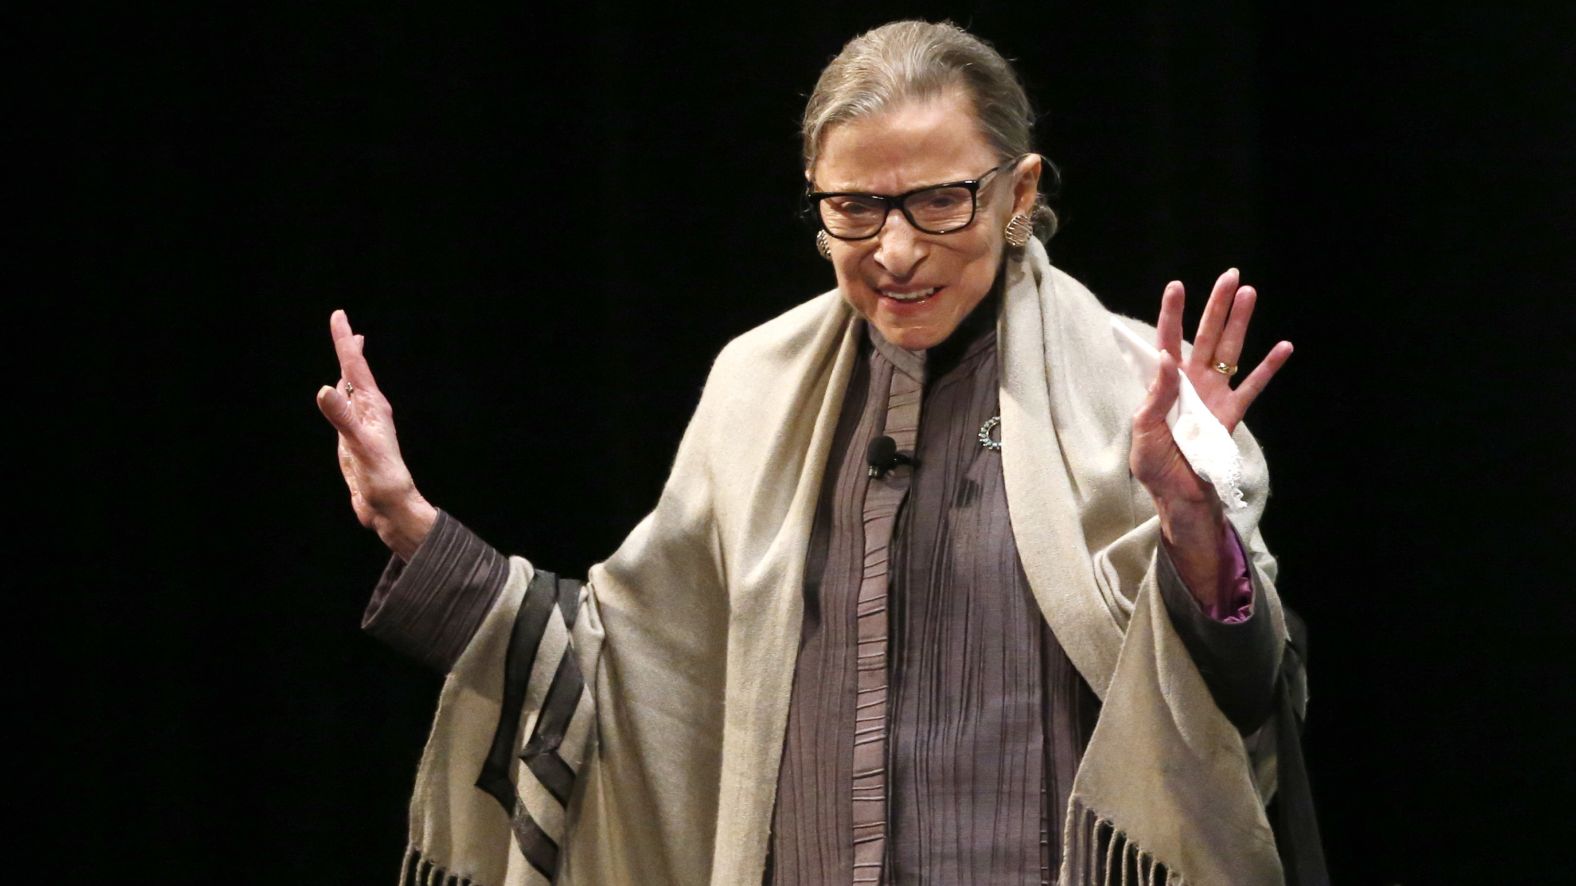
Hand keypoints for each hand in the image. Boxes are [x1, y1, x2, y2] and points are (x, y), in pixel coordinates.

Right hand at [316, 309, 436, 559]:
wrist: (390, 507)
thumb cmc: (381, 477)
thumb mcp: (359, 445)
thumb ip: (342, 418)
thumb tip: (325, 389)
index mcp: (373, 407)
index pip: (355, 366)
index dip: (345, 341)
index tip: (338, 315)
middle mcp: (369, 412)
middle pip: (355, 372)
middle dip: (347, 347)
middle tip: (341, 322)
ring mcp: (361, 425)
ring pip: (351, 389)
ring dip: (347, 368)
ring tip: (348, 350)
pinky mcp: (353, 440)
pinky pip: (345, 409)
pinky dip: (341, 394)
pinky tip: (340, 394)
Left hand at [1129, 270, 1291, 602]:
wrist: (1181, 500)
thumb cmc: (1155, 467)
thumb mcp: (1143, 434)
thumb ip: (1155, 397)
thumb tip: (1166, 358)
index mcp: (1164, 386)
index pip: (1165, 342)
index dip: (1171, 315)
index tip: (1177, 286)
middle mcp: (1191, 385)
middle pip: (1204, 337)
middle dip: (1215, 307)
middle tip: (1229, 275)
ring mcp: (1214, 397)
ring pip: (1230, 352)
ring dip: (1240, 324)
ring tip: (1249, 293)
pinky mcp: (1233, 416)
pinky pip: (1253, 387)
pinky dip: (1269, 368)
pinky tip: (1283, 346)